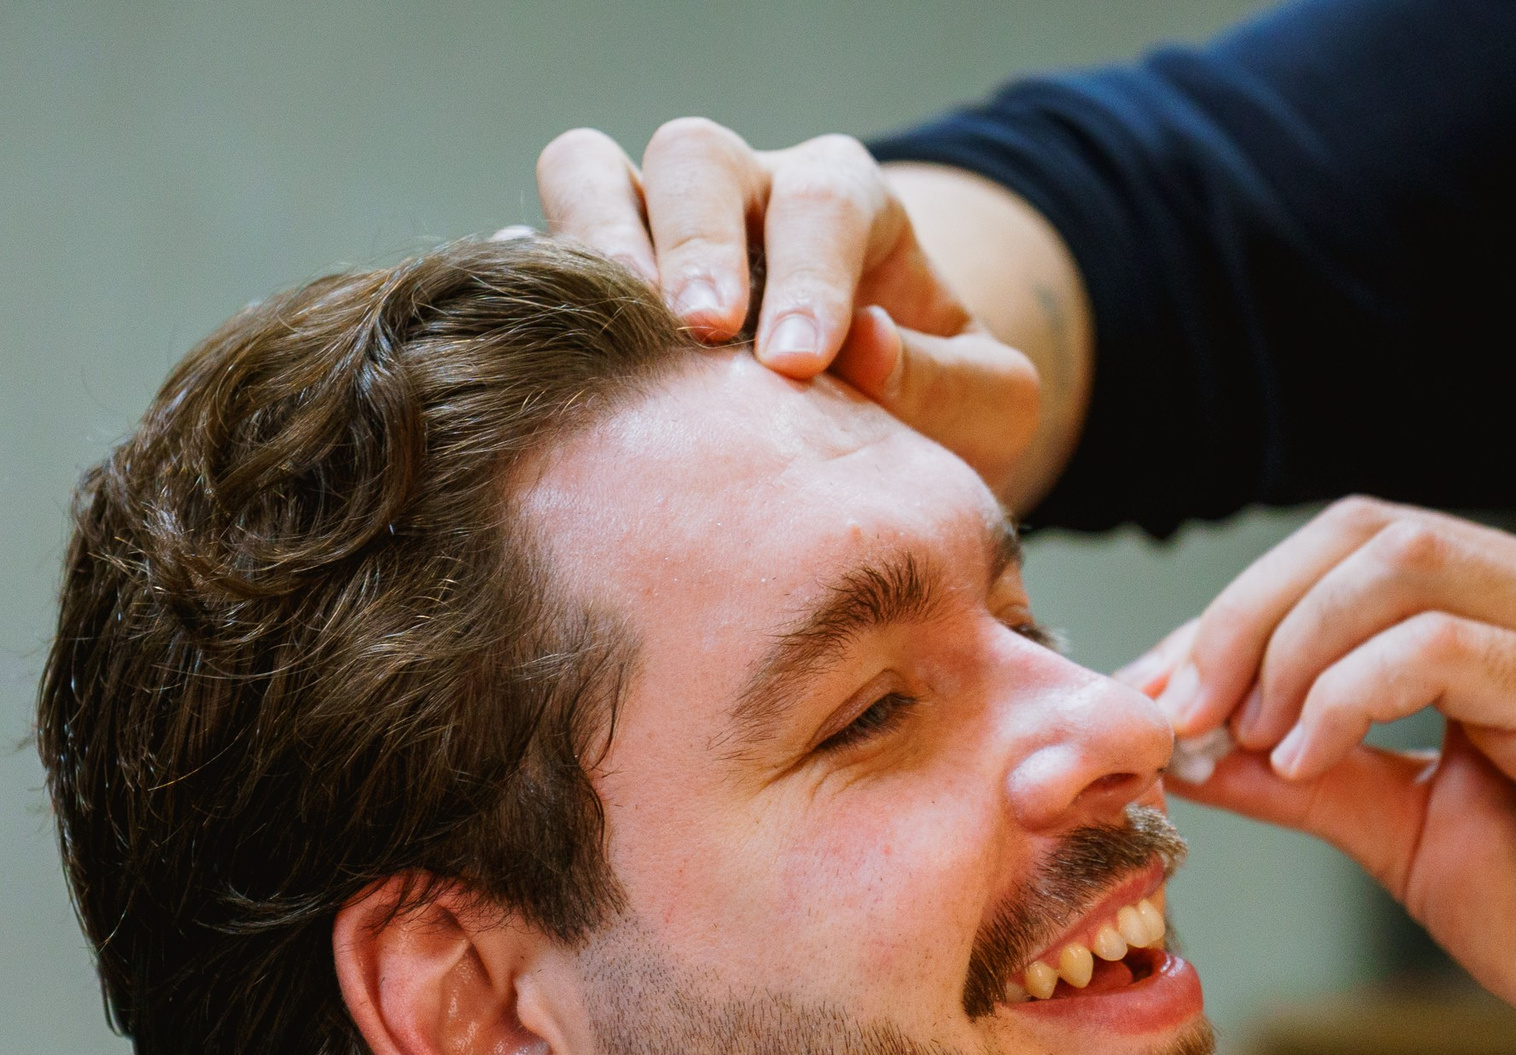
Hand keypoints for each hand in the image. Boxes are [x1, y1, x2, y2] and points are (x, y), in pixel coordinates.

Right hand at [537, 121, 1045, 498]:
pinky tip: (537, 356)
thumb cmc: (933, 408)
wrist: (868, 438)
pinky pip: (532, 246)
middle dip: (695, 240)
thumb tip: (868, 348)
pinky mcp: (589, 276)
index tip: (799, 362)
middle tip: (702, 334)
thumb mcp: (987, 407)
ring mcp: (654, 226)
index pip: (824, 200)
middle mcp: (743, 192)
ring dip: (594, 243)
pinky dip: (529, 287)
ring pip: (592, 169)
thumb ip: (951, 383)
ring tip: (611, 339)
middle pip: (697, 155)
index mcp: (844, 204)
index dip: (810, 273)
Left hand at [1125, 500, 1515, 1054]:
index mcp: (1504, 605)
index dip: (1229, 613)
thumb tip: (1176, 744)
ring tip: (1245, 741)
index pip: (1341, 550)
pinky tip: (1305, 758)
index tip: (1147, 698)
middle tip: (1174, 713)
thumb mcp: (1394, 829)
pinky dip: (1350, 694)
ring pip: (1396, 570)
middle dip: (1240, 617)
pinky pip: (1446, 651)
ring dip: (1287, 649)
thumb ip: (1296, 775)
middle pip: (1359, 532)